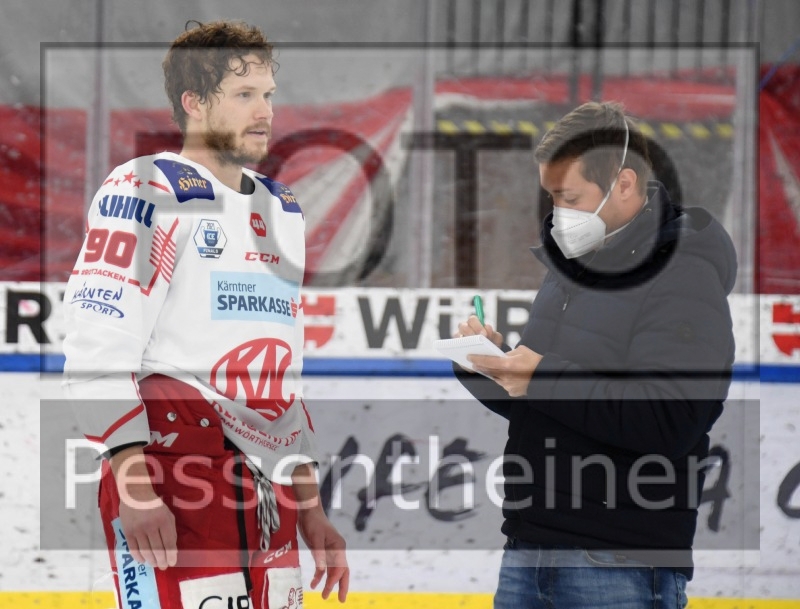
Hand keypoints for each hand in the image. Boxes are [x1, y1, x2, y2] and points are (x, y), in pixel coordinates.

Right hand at [111, 447, 177, 569]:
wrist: (135, 494)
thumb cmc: (154, 505)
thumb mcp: (167, 514)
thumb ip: (170, 530)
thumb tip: (171, 548)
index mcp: (164, 520)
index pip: (169, 543)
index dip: (171, 555)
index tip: (172, 563)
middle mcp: (152, 526)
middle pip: (157, 550)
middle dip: (162, 561)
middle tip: (163, 567)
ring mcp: (139, 530)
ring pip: (146, 551)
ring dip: (151, 561)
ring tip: (154, 565)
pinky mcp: (128, 532)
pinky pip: (133, 549)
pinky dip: (139, 557)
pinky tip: (143, 561)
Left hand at [298, 507, 348, 601]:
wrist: (308, 511)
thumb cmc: (313, 522)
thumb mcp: (315, 539)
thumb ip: (319, 555)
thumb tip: (322, 572)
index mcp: (339, 547)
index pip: (340, 567)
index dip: (335, 580)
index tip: (328, 590)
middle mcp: (337, 550)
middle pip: (342, 571)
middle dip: (341, 586)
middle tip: (340, 600)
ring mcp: (330, 551)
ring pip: (333, 571)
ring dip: (329, 583)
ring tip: (323, 596)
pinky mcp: (322, 551)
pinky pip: (323, 567)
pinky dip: (319, 575)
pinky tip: (313, 583)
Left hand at [468, 345, 542, 396]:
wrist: (548, 377)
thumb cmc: (535, 361)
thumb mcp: (521, 351)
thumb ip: (508, 354)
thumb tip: (500, 355)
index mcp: (509, 364)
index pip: (488, 361)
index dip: (477, 359)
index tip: (469, 357)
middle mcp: (506, 377)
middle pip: (489, 371)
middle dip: (481, 367)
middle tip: (475, 363)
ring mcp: (508, 386)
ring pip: (496, 378)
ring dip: (493, 373)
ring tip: (493, 368)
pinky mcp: (512, 392)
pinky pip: (503, 385)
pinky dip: (503, 380)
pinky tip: (509, 376)